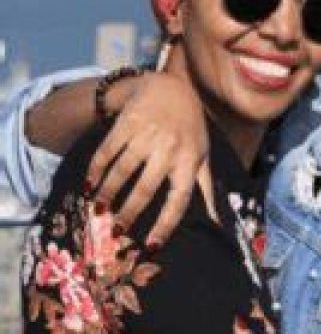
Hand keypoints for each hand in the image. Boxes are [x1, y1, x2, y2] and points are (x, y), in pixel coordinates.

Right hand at [86, 72, 206, 246]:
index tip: (151, 245)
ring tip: (100, 210)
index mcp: (190, 160)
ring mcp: (147, 134)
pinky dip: (96, 170)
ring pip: (122, 171)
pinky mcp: (127, 122)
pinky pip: (107, 151)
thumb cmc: (189, 129)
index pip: (180, 198)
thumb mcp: (201, 155)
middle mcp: (170, 148)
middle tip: (117, 231)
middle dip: (129, 213)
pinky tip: (90, 186)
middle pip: (146, 188)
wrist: (169, 87)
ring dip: (108, 194)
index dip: (166, 224)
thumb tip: (217, 223)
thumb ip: (205, 189)